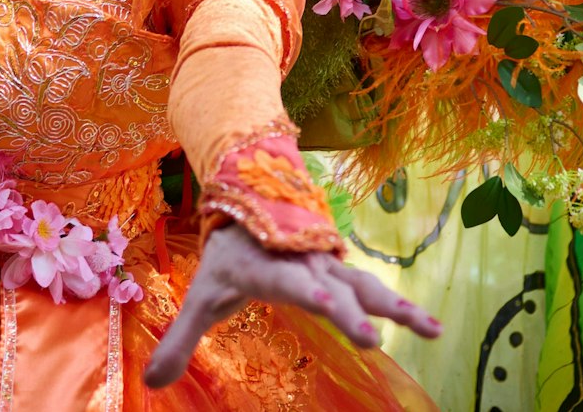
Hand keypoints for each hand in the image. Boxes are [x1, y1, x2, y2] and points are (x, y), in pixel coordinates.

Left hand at [143, 223, 440, 388]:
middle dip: (354, 312)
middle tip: (376, 340)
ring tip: (432, 329)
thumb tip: (151, 382)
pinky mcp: (342, 270)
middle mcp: (303, 264)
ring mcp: (328, 265)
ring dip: (397, 307)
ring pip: (364, 285)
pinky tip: (430, 325)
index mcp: (266, 268)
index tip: (329, 309)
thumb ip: (180, 339)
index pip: (288, 282)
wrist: (253, 200)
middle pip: (333, 288)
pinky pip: (373, 289)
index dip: (308, 294)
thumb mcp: (201, 296)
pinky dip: (402, 306)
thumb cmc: (228, 258)